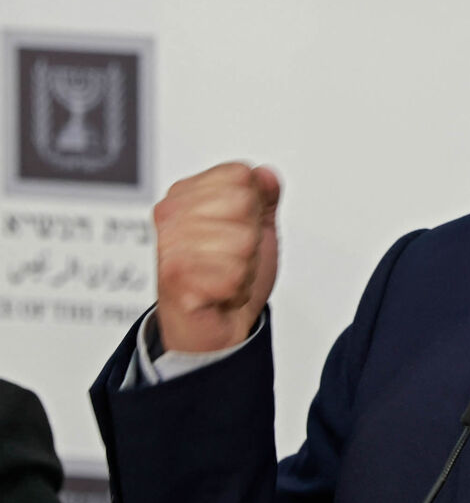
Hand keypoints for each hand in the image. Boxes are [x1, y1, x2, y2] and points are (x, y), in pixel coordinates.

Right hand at [153, 162, 280, 352]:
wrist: (213, 328)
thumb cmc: (227, 277)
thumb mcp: (256, 227)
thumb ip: (262, 195)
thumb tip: (266, 174)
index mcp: (187, 195)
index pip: (241, 174)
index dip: (254, 206)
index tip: (237, 230)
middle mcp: (172, 215)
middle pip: (243, 203)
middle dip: (251, 238)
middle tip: (231, 258)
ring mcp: (170, 245)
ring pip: (242, 239)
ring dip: (245, 266)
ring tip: (224, 275)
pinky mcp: (175, 277)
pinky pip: (234, 272)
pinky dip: (238, 288)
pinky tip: (220, 293)